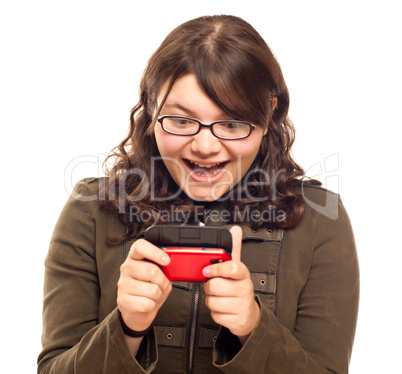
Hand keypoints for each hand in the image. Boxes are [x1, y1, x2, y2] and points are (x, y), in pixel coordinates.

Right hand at [117, 238, 171, 331]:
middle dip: (163, 281)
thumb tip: (174, 267)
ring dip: (159, 294)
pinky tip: (148, 302)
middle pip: (151, 270)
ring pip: (152, 290)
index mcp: (134, 257)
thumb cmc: (149, 287)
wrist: (137, 308)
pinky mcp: (123, 300)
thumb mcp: (158, 273)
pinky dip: (153, 305)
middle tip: (164, 284)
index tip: (167, 260)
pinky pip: (147, 303)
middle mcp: (126, 268)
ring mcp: (123, 284)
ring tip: (155, 294)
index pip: (140, 246)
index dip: (155, 252)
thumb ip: (164, 267)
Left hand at [203, 226, 259, 343]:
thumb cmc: (238, 288)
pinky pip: (215, 315)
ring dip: (211, 300)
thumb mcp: (237, 269)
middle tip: (215, 286)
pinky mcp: (237, 320)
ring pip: (212, 301)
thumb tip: (235, 230)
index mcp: (243, 274)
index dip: (217, 268)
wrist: (249, 314)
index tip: (206, 270)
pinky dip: (216, 313)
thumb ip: (234, 249)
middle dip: (209, 287)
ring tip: (220, 297)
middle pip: (214, 286)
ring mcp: (242, 305)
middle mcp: (245, 289)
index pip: (232, 267)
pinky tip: (223, 309)